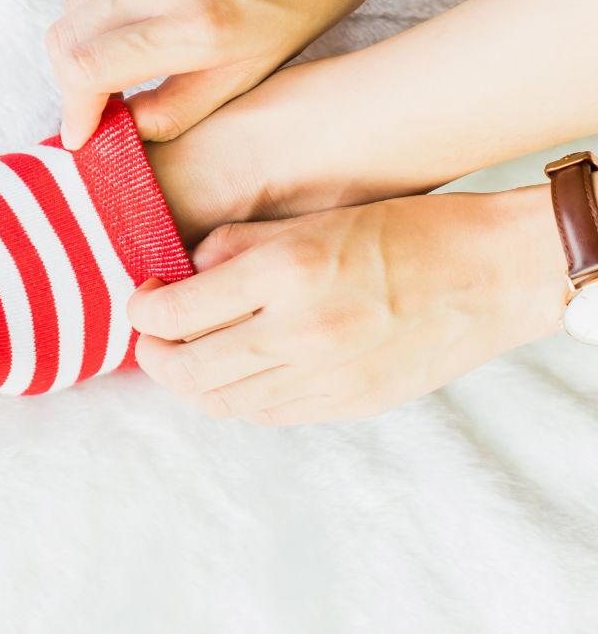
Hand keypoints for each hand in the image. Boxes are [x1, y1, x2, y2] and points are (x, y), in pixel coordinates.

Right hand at [49, 0, 421, 148]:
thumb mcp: (249, 72)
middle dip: (76, 76)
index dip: (73, 108)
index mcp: (196, 24)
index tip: (81, 129)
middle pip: (66, 35)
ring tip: (123, 39)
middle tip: (104, 92)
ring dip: (85, 29)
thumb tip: (120, 130)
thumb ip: (177, 109)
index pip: (86, 70)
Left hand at [127, 187, 569, 425]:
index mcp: (284, 273)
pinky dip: (235, 396)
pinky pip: (264, 414)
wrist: (491, 275)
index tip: (145, 296)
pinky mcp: (343, 405)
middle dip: (153, 355)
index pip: (172, 311)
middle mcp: (297, 333)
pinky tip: (236, 371)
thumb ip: (234, 248)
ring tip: (186, 355)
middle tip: (151, 335)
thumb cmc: (403, 233)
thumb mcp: (309, 219)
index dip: (141, 308)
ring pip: (221, 402)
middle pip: (186, 371)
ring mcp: (323, 378)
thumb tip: (181, 276)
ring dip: (189, 382)